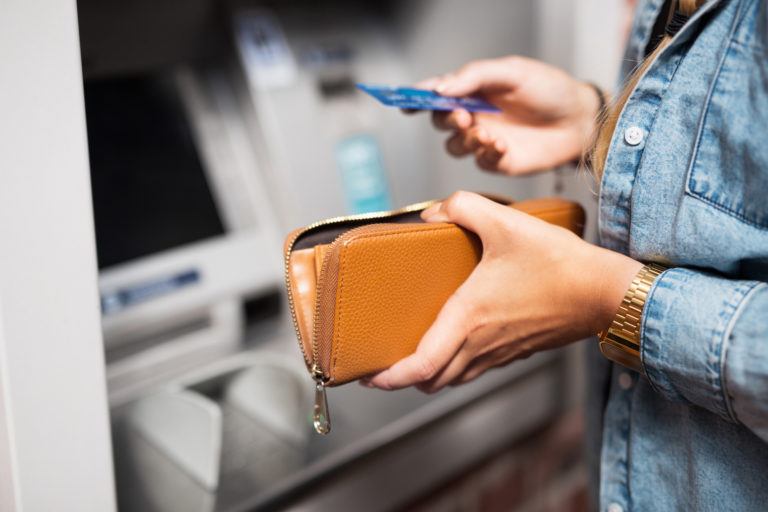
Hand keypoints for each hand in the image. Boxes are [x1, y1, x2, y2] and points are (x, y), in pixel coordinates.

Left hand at [363, 192, 640, 392]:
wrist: (604, 292)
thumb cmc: (559, 263)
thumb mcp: (506, 222)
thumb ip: (463, 207)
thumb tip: (433, 213)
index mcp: (469, 317)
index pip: (421, 366)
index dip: (391, 377)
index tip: (369, 376)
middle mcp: (480, 343)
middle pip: (431, 381)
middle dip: (402, 379)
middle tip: (382, 364)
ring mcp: (499, 353)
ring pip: (453, 379)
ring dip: (429, 375)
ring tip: (411, 357)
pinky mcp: (516, 352)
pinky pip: (475, 370)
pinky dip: (455, 368)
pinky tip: (454, 344)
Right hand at [412, 56, 602, 175]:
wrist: (579, 120)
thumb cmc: (549, 89)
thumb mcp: (512, 72)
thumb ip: (474, 76)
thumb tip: (440, 88)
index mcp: (473, 89)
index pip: (437, 93)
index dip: (417, 98)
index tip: (405, 102)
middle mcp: (474, 115)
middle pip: (440, 121)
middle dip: (446, 119)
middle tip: (463, 116)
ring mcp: (483, 139)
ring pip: (454, 146)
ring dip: (465, 140)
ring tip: (487, 134)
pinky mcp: (496, 161)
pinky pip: (479, 161)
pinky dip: (487, 153)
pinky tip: (503, 146)